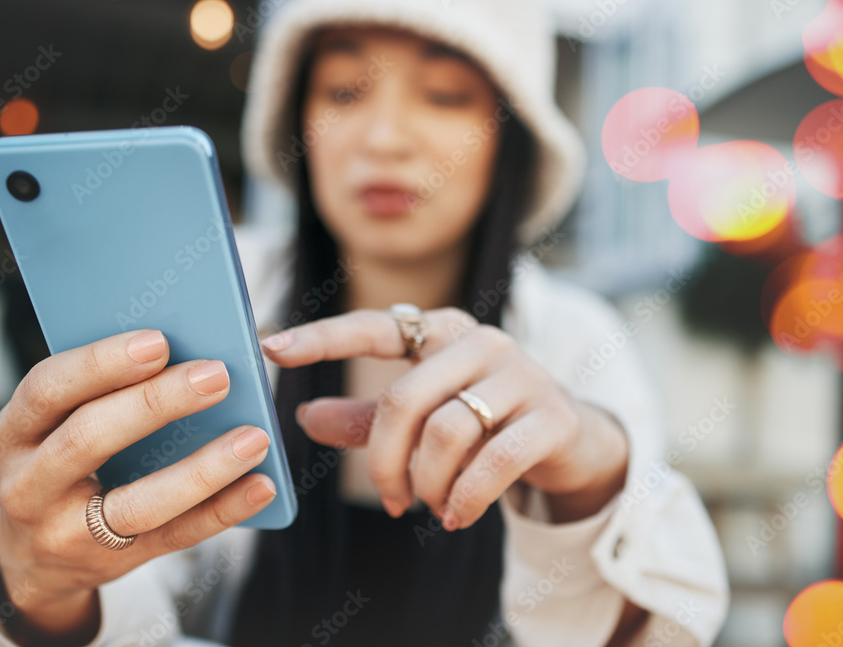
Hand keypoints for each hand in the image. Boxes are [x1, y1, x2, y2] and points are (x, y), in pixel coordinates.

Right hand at [0, 329, 276, 644]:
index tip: (158, 341)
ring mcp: (68, 532)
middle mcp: (30, 484)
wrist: (33, 558)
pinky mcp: (113, 563)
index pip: (47, 389)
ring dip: (202, 469)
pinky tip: (261, 484)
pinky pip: (175, 536)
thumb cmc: (61, 461)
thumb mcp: (55, 425)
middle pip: (89, 439)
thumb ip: (101, 390)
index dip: (100, 364)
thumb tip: (188, 347)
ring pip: (138, 503)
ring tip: (254, 437)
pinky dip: (223, 510)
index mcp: (16, 432)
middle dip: (156, 404)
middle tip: (217, 375)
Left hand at [261, 307, 628, 529]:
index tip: (271, 348)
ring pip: (446, 432)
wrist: (571, 440)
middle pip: (404, 399)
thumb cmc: (484, 422)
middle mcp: (481, 340)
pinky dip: (465, 498)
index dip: (323, 338)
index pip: (374, 327)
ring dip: (427, 484)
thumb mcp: (424, 417)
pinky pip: (492, 462)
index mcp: (441, 331)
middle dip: (384, 461)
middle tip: (391, 499)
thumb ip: (367, 418)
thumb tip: (304, 417)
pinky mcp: (552, 416)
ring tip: (430, 505)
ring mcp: (522, 374)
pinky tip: (456, 516)